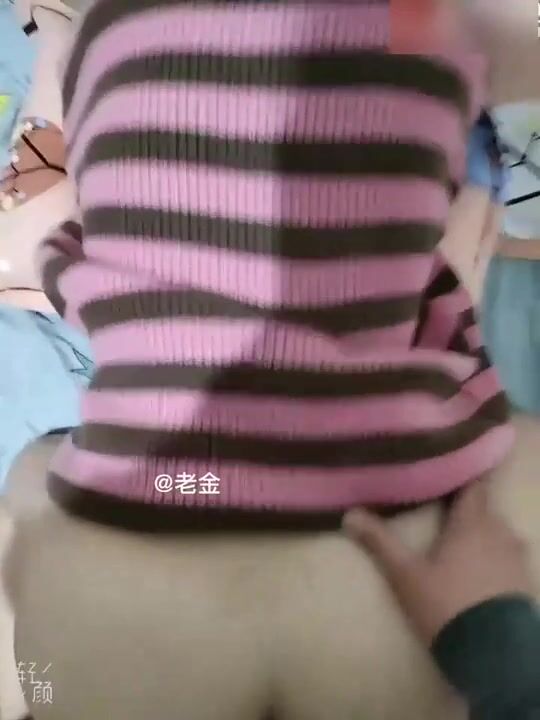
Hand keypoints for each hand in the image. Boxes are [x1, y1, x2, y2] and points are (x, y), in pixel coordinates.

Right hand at [343, 482, 533, 644]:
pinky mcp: (524, 585)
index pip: (474, 485)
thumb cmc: (446, 605)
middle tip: (440, 512)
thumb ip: (379, 541)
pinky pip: (506, 559)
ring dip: (479, 536)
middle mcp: (501, 533)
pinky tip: (476, 572)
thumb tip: (349, 513)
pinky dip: (492, 558)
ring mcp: (517, 559)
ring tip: (456, 543)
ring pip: (496, 535)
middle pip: (483, 510)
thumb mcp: (405, 575)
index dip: (462, 476)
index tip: (446, 471)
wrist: (495, 657)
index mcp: (473, 522)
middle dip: (464, 511)